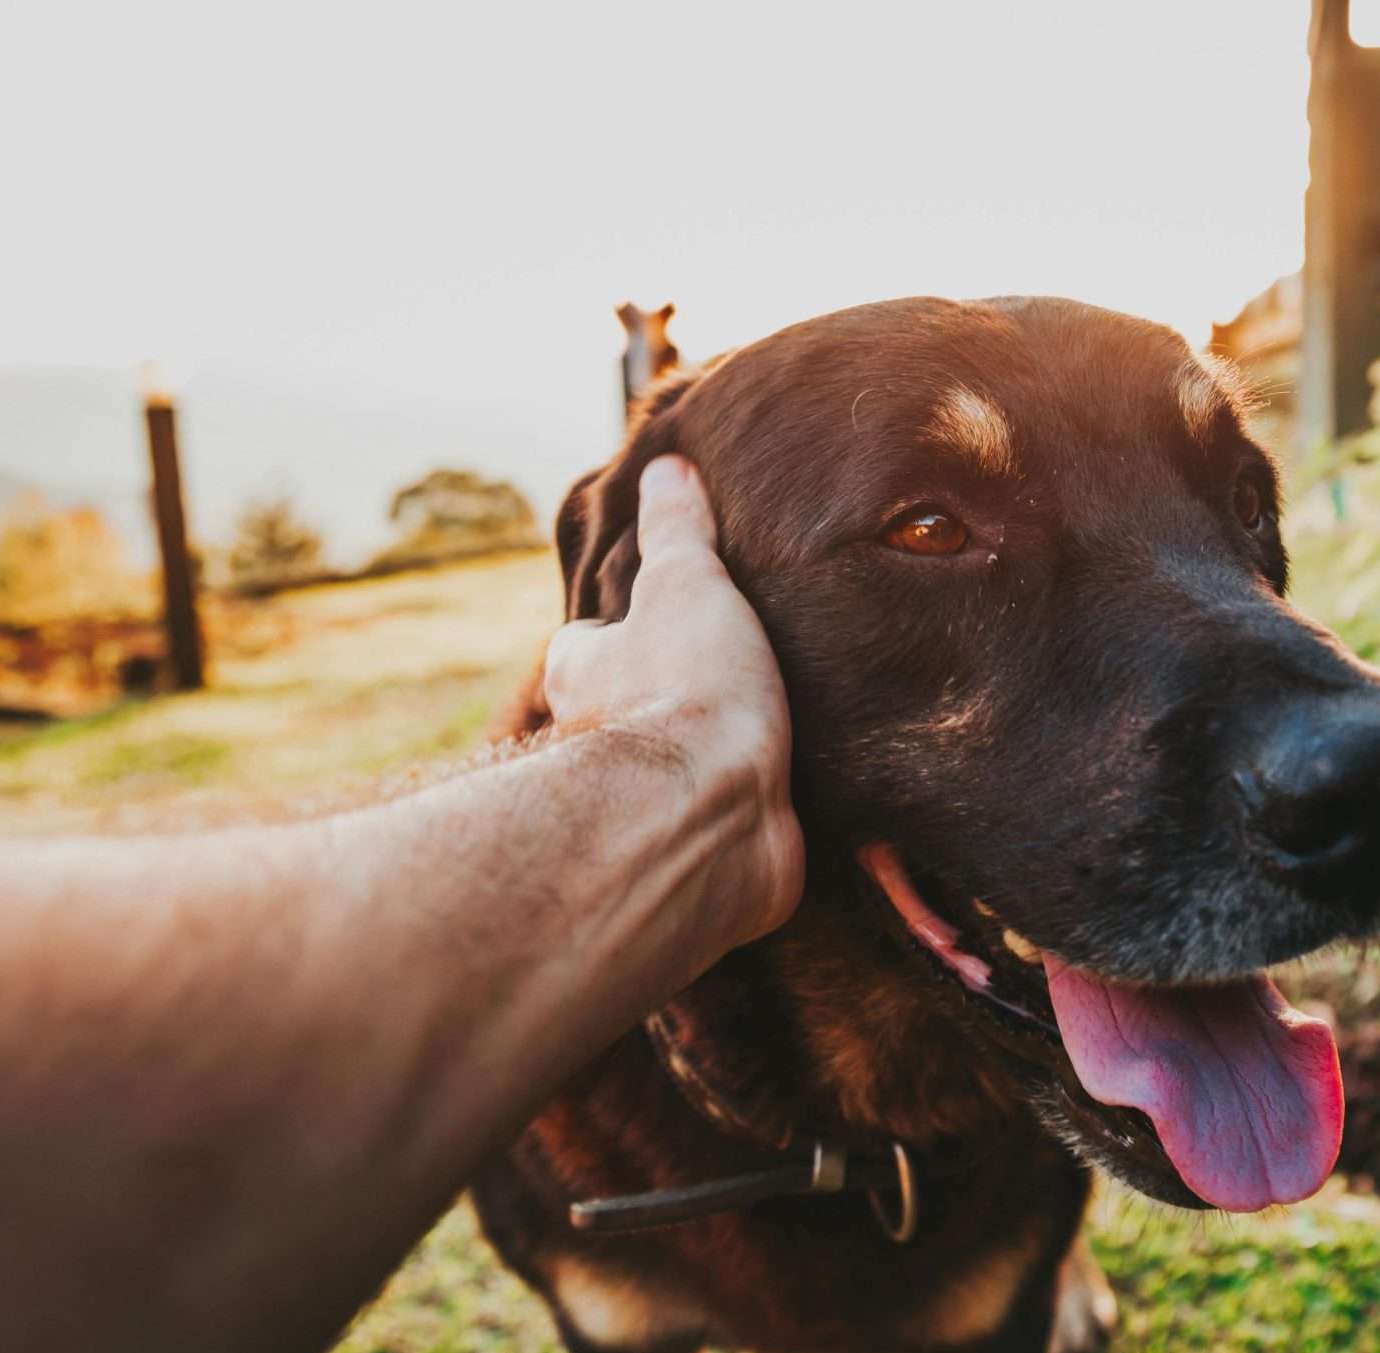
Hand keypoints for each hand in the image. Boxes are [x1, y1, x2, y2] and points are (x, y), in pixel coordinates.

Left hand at [538, 455, 804, 956]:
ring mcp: (651, 809)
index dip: (620, 629)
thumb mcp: (686, 584)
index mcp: (583, 676)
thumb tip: (667, 465)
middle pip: (623, 713)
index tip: (663, 616)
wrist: (714, 817)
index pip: (587, 644)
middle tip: (725, 676)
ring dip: (710, 763)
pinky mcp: (702, 859)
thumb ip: (678, 529)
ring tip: (775, 734)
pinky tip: (796, 800)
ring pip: (673, 776)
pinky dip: (752, 817)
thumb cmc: (687, 692)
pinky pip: (728, 829)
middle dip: (662, 701)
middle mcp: (598, 749)